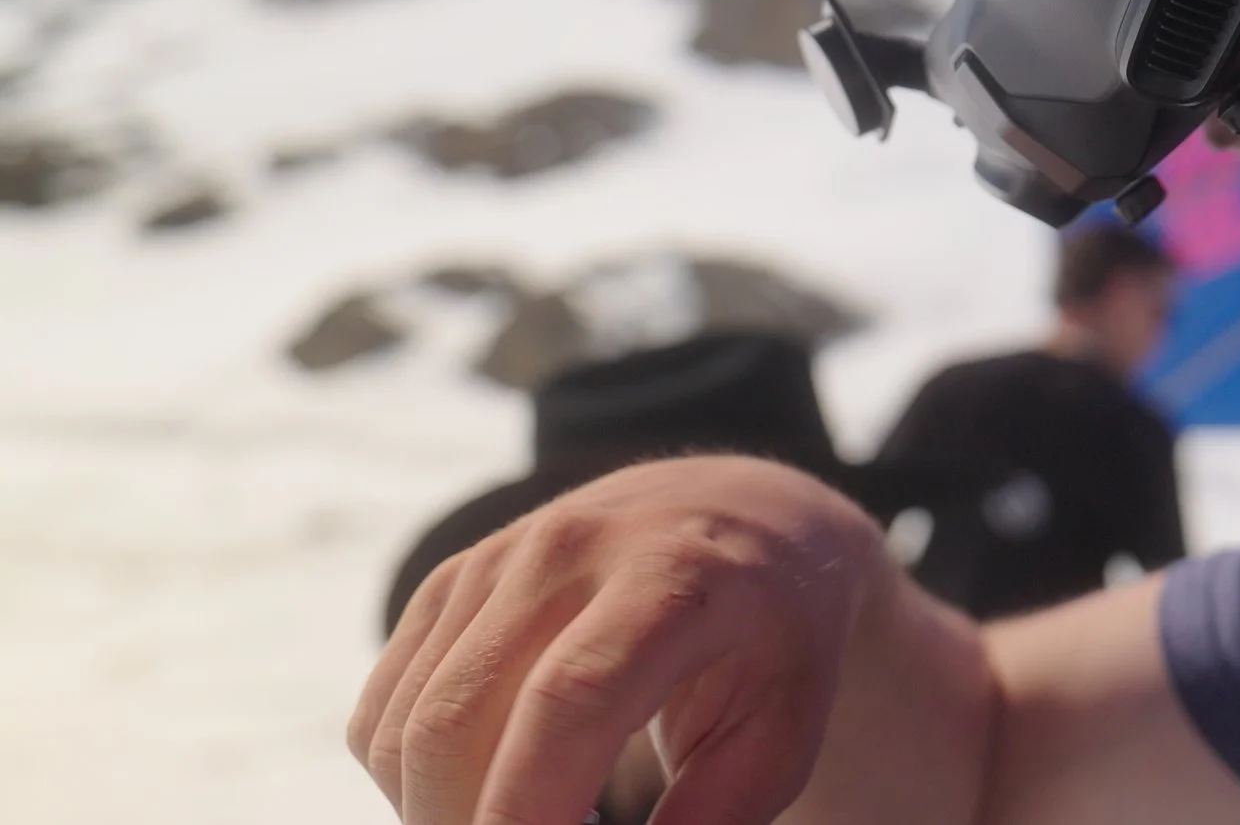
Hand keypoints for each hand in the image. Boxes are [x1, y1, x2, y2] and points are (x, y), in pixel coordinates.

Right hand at [348, 455, 884, 824]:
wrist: (746, 518)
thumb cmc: (776, 641)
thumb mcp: (781, 731)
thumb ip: (709, 816)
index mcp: (675, 578)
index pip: (570, 700)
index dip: (529, 811)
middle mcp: (570, 550)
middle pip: (460, 723)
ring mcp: (498, 559)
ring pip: (404, 727)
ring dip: (437, 812)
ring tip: (528, 821)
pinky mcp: (450, 581)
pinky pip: (385, 710)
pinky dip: (414, 778)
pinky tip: (490, 789)